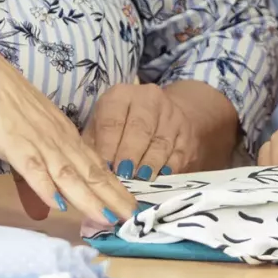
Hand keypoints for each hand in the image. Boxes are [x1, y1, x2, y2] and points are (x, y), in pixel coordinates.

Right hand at [0, 37, 133, 223]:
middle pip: (89, 172)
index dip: (113, 188)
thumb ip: (36, 170)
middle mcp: (55, 136)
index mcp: (61, 132)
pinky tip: (58, 204)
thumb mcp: (22, 135)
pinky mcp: (10, 138)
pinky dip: (45, 185)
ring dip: (89, 198)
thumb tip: (50, 203)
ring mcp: (35, 137)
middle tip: (135, 219)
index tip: (132, 207)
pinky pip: (31, 165)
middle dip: (113, 198)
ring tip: (110, 218)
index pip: (94, 165)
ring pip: (68, 173)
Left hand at [84, 83, 205, 177]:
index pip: (112, 121)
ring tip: (140, 182)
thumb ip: (94, 147)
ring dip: (150, 164)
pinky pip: (179, 151)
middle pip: (140, 129)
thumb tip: (90, 172)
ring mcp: (171, 114)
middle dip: (130, 155)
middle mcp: (148, 98)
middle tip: (124, 176)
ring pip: (161, 141)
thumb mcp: (100, 128)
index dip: (108, 146)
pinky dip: (169, 167)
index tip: (105, 169)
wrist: (159, 114)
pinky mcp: (186, 131)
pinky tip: (160, 178)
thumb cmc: (119, 127)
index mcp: (120, 95)